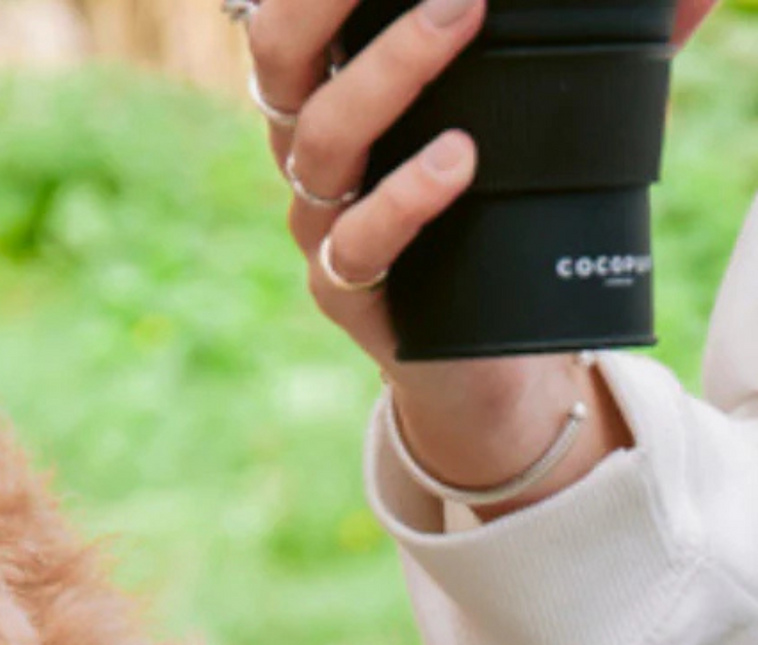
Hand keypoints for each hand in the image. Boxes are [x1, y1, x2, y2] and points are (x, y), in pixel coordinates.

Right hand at [245, 0, 628, 510]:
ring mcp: (324, 225)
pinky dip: (402, 199)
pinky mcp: (346, 293)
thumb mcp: (544, 127)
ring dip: (387, 73)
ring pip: (321, 142)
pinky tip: (455, 160)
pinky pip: (356, 243)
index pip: (300, 18)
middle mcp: (315, 154)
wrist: (487, 366)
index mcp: (339, 94)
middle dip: (326, 1)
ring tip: (460, 15)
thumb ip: (606, 49)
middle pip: (280, 60)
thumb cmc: (504, 227)